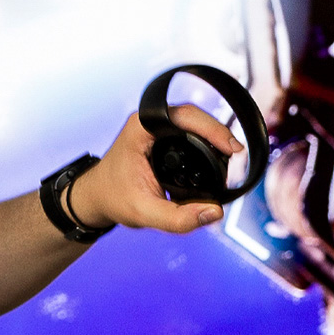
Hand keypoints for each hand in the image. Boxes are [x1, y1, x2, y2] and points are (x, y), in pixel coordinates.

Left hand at [68, 105, 244, 233]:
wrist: (97, 196)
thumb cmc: (113, 199)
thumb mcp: (144, 213)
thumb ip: (178, 218)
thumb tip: (215, 213)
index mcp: (139, 129)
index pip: (183, 116)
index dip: (211, 128)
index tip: (231, 149)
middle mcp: (146, 121)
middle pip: (192, 116)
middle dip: (217, 132)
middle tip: (236, 154)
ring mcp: (153, 127)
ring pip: (192, 122)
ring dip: (212, 136)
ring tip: (229, 156)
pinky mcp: (159, 136)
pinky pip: (188, 131)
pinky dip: (204, 141)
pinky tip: (216, 157)